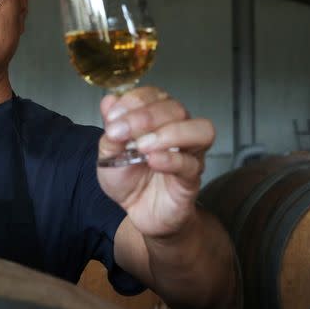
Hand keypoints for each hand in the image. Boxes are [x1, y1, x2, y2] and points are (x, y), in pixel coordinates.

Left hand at [97, 86, 215, 238]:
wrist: (139, 213)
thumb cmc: (130, 180)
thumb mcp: (109, 155)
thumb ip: (111, 130)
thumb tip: (109, 101)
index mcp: (159, 119)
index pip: (155, 95)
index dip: (134, 101)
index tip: (112, 118)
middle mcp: (179, 130)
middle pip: (176, 108)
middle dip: (145, 117)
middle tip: (120, 132)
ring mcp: (190, 154)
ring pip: (200, 130)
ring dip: (169, 132)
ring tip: (141, 146)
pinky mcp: (192, 179)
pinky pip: (191, 164)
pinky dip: (171, 159)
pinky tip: (152, 161)